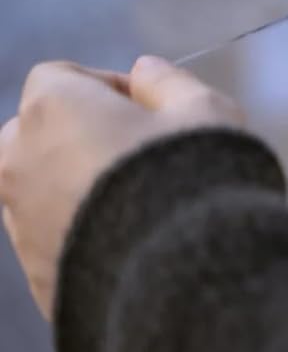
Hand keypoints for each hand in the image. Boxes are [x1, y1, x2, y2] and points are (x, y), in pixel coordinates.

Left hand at [0, 56, 243, 319]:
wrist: (185, 280)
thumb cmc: (194, 179)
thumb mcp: (204, 111)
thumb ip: (169, 82)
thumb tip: (145, 71)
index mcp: (52, 109)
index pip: (60, 78)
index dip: (109, 88)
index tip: (152, 111)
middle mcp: (18, 161)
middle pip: (35, 134)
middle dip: (79, 137)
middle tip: (139, 157)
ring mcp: (21, 223)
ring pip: (39, 190)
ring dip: (77, 188)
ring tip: (139, 208)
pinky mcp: (36, 275)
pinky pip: (54, 242)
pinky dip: (82, 237)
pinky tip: (132, 247)